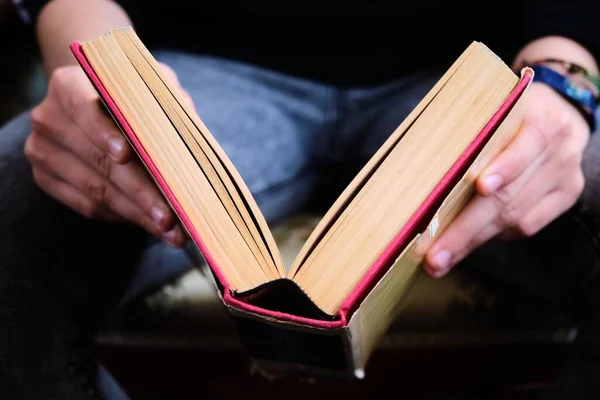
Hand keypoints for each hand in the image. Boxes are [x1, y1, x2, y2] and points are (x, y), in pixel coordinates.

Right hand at [25, 62, 192, 246]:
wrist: (98, 109)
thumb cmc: (133, 97)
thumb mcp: (150, 86)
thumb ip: (166, 100)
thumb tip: (190, 131)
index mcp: (68, 85)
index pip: (83, 108)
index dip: (104, 133)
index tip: (126, 155)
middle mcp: (49, 118)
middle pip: (98, 160)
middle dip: (140, 191)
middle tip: (171, 216)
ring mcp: (43, 151)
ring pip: (96, 190)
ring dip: (137, 213)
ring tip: (170, 229)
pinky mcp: (46, 179)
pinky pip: (88, 206)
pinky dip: (123, 217)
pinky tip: (150, 224)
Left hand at [423, 82, 589, 277]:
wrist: (561, 113)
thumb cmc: (508, 111)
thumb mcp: (494, 107)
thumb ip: (471, 132)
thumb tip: (420, 173)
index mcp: (541, 119)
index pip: (524, 145)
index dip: (503, 167)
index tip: (479, 187)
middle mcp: (559, 148)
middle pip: (510, 195)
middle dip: (466, 229)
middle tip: (434, 255)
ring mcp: (566, 175)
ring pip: (515, 217)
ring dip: (472, 241)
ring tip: (440, 259)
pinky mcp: (566, 195)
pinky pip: (527, 225)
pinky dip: (495, 235)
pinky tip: (469, 243)